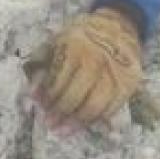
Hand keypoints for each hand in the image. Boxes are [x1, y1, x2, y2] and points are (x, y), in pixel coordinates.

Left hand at [30, 6, 144, 124]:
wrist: (117, 27)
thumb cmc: (81, 37)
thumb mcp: (56, 42)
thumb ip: (41, 65)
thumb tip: (31, 94)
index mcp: (75, 50)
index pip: (58, 82)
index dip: (47, 98)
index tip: (40, 108)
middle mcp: (96, 62)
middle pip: (76, 98)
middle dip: (60, 114)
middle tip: (50, 124)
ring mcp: (115, 75)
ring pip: (94, 108)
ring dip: (76, 123)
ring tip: (63, 131)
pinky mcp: (128, 85)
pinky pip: (111, 110)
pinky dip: (96, 120)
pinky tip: (83, 124)